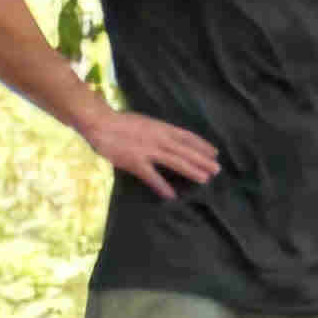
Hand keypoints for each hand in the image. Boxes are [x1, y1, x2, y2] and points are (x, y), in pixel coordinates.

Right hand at [89, 107, 218, 196]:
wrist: (100, 122)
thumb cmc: (119, 121)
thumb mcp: (144, 122)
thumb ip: (157, 131)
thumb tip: (168, 138)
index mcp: (161, 127)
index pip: (187, 136)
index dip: (202, 145)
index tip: (215, 153)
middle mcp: (159, 138)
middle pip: (186, 150)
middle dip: (203, 160)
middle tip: (217, 170)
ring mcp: (148, 150)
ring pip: (175, 161)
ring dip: (191, 170)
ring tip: (204, 179)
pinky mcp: (135, 162)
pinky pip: (151, 176)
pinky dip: (162, 186)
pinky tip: (171, 195)